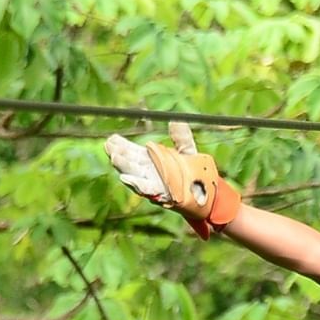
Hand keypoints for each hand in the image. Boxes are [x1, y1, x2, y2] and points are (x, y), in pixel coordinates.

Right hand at [104, 122, 240, 240]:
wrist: (210, 196)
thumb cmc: (196, 175)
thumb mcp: (188, 153)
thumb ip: (182, 138)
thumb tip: (176, 122)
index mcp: (153, 162)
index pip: (133, 153)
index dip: (122, 146)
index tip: (111, 139)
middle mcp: (150, 175)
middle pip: (130, 164)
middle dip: (119, 155)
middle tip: (109, 146)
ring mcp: (154, 186)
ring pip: (135, 177)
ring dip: (124, 168)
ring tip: (115, 157)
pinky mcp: (161, 197)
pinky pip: (147, 191)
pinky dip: (137, 184)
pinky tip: (125, 178)